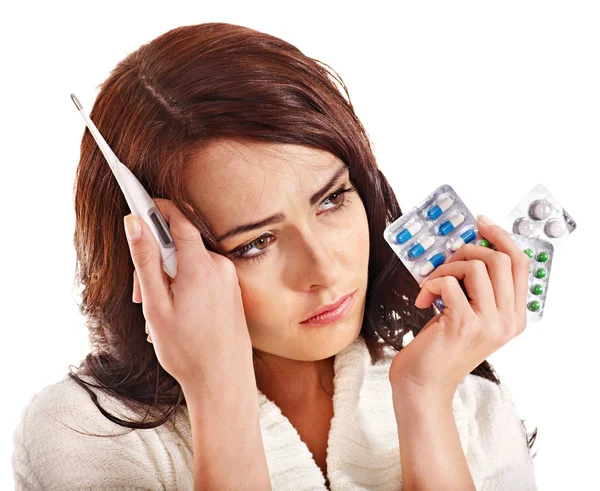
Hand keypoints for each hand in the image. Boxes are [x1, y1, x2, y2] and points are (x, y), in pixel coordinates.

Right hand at [126, 198, 252, 389]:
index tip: (138, 202)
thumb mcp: (156, 305)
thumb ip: (145, 260)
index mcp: (201, 266)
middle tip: (140, 295)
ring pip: (190, 263)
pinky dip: (185, 285)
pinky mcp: (232, 291)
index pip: (178, 219)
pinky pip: (204, 276)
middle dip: (156, 260)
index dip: (156, 207)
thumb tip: (134, 222)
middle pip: (181, 245)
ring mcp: (229, 279)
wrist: (223, 382)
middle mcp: (220, 267)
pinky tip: (178, 314)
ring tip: (159, 313)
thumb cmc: (187, 349)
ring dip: (169, 277)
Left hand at [389, 215, 529, 403]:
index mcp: (514, 316)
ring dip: (445, 268)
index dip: (501, 237)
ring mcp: (488, 323)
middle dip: (468, 250)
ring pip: (476, 266)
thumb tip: (470, 249)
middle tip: (446, 261)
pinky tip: (423, 299)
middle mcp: (508, 320)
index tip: (481, 223)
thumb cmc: (441, 348)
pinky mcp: (464, 323)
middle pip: (501, 259)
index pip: (521, 264)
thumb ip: (480, 289)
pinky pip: (450, 282)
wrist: (424, 384)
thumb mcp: (470, 316)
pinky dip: (431, 283)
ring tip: (431, 285)